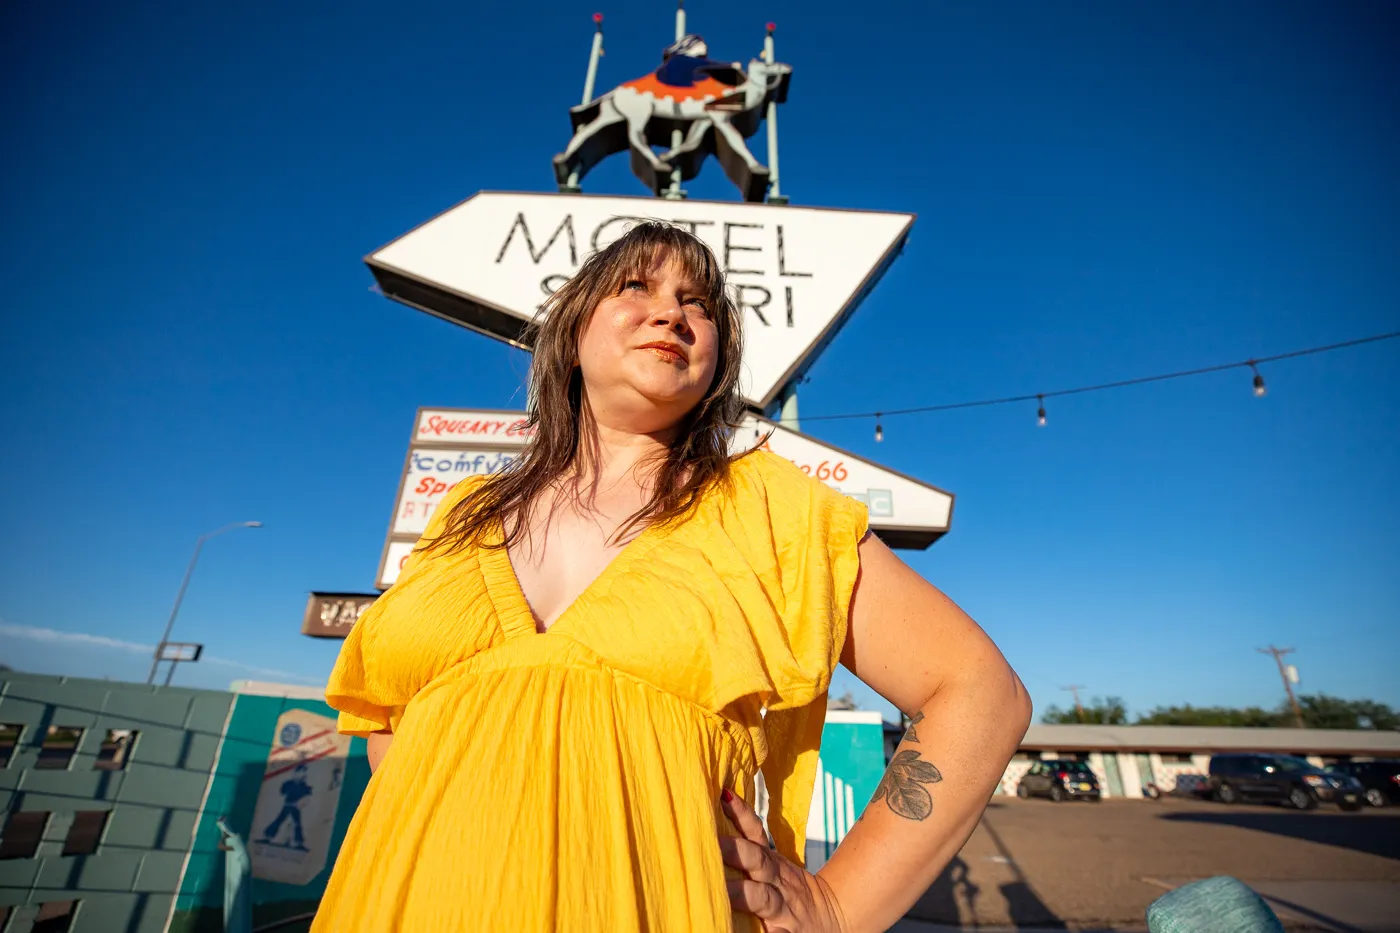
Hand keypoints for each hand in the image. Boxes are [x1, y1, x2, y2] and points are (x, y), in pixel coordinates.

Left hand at [719, 788, 845, 932]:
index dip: (741, 814)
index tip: (724, 796)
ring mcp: (781, 909)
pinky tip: (765, 932)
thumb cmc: (789, 892)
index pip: (754, 833)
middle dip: (735, 850)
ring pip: (761, 898)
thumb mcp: (773, 866)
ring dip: (742, 892)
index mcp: (770, 862)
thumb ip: (749, 849)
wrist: (835, 918)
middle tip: (713, 841)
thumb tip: (719, 810)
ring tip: (723, 889)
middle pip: (756, 860)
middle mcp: (775, 881)